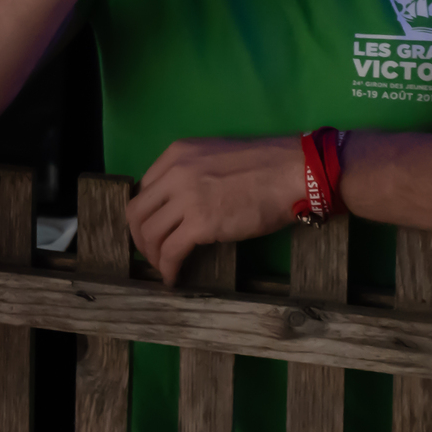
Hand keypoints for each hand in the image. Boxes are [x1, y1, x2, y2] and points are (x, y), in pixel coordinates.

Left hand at [127, 135, 305, 284]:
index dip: (145, 213)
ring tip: (163, 267)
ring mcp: (186, 198)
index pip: (144, 187)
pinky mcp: (201, 224)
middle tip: (151, 252)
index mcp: (177, 154)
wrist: (293, 172)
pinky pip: (171, 251)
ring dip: (153, 256)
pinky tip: (173, 277)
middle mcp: (175, 173)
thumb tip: (183, 200)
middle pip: (138, 211)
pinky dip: (168, 268)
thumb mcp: (215, 157)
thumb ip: (193, 173)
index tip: (152, 228)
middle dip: (140, 236)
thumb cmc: (264, 165)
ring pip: (149, 233)